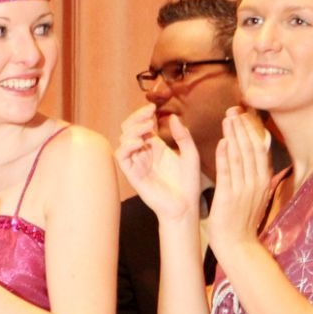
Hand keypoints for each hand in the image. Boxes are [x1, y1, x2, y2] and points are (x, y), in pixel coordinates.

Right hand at [115, 103, 200, 220]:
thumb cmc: (188, 183)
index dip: (144, 114)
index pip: (142, 124)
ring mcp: (136, 163)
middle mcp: (143, 152)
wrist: (184, 206)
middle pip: (129, 128)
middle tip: (149, 114)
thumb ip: (182, 136)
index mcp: (156, 146)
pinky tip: (140, 142)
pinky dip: (127, 146)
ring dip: (133, 130)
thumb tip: (173, 117)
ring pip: (123, 139)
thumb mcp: (190, 154)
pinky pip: (121, 156)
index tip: (154, 108)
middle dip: (136, 118)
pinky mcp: (132, 174)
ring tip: (148, 128)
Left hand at [208, 107, 273, 259]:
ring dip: (233, 136)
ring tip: (228, 119)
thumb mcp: (255, 193)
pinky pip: (227, 172)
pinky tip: (222, 142)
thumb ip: (256, 172)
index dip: (252, 131)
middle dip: (242, 128)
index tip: (243, 115)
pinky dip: (225, 155)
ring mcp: (243, 189)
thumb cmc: (242, 219)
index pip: (259, 149)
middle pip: (251, 149)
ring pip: (240, 156)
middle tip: (233, 111)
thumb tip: (258, 148)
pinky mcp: (229, 196)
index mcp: (263, 180)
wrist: (237, 244)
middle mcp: (256, 183)